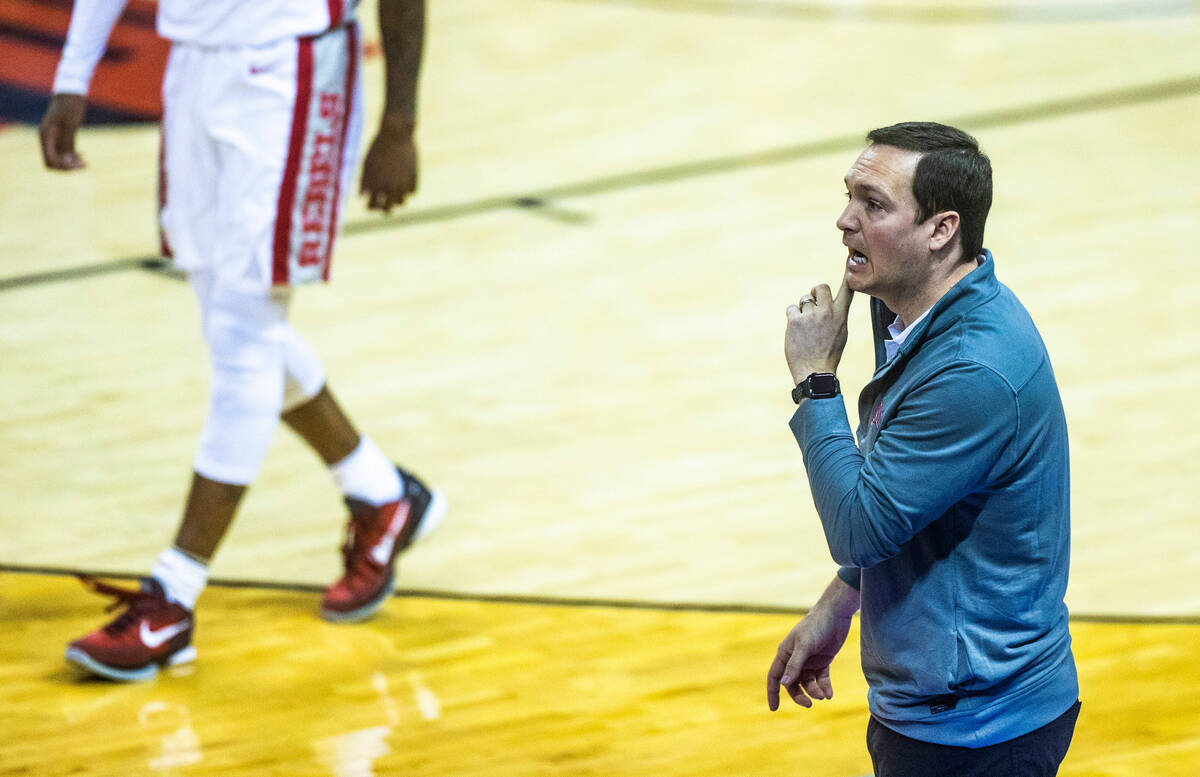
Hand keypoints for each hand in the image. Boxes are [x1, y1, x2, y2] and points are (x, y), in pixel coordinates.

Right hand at [39, 93, 87, 170]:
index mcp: (45, 135)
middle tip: (83, 165)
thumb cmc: (71, 105)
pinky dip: (72, 156)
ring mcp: (54, 138)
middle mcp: (47, 138)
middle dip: (67, 167)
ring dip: (71, 163)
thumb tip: (66, 159)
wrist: (72, 92)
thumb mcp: (71, 124)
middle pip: (53, 162)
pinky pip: (64, 151)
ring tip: (85, 163)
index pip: (50, 161)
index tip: (77, 163)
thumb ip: (67, 142)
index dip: (63, 167)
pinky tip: (82, 156)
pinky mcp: (61, 135)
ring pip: (59, 158)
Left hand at [360, 113, 417, 212]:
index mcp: (376, 184)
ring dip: (397, 201)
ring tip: (394, 196)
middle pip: (388, 208)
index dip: (371, 207)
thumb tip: (361, 196)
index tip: (370, 205)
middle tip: (383, 206)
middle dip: (384, 209)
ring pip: (402, 202)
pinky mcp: (414, 177)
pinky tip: (404, 186)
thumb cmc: (377, 147)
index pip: (373, 205)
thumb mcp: (367, 163)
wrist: (396, 133)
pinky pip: (412, 192)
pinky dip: (408, 191)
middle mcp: (390, 186)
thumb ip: (364, 181)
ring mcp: (404, 183)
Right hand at [767, 576, 858, 710]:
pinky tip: (829, 694)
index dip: (773, 692)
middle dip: (799, 695)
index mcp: (785, 653)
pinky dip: (825, 687)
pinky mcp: (823, 661)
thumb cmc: (816, 626)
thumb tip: (784, 684)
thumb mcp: (804, 646)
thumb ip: (795, 665)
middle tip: (810, 704)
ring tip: (824, 695)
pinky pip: (821, 679)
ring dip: (815, 691)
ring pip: (808, 683)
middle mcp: (795, 658)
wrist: (836, 614)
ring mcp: (809, 660)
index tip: (773, 709)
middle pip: (793, 684)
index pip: (775, 676)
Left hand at [785, 280, 853, 384]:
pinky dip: (793, 317)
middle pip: (820, 287)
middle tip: (813, 305)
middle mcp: (827, 312)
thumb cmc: (828, 354)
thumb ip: (837, 315)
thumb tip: (830, 304)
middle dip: (815, 293)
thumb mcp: (841, 333)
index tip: (849, 260)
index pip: (847, 290)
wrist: (815, 372)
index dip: (847, 275)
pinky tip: (796, 330)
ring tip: (805, 328)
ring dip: (803, 310)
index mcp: (841, 315)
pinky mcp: (795, 320)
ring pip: (804, 300)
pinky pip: (791, 308)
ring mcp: (810, 316)